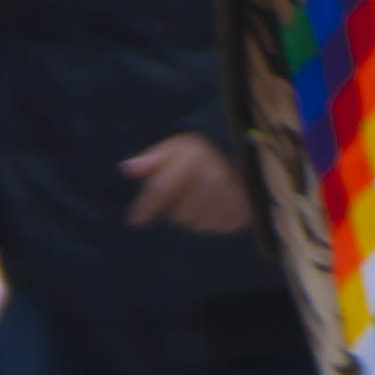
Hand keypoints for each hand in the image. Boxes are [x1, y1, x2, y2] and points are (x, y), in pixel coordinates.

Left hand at [119, 133, 252, 233]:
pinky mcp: (239, 215)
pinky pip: (210, 227)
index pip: (162, 188)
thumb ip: (152, 159)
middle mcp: (214, 177)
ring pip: (193, 222)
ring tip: (198, 198)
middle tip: (182, 194)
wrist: (249, 159)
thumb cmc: (204, 155)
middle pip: (178, 212)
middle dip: (174, 206)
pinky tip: (210, 206)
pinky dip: (205, 219)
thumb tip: (124, 168)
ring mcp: (230, 198)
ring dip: (189, 214)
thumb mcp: (177, 148)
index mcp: (195, 156)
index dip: (145, 205)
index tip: (134, 220)